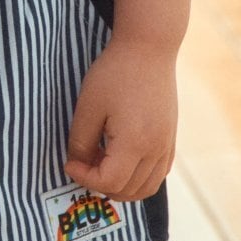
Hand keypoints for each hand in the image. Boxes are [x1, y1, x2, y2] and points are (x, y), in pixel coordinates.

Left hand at [64, 36, 177, 201]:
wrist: (148, 49)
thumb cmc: (114, 73)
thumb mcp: (88, 106)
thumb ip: (81, 141)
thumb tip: (78, 164)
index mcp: (134, 142)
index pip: (108, 181)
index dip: (84, 177)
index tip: (70, 162)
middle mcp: (156, 150)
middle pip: (128, 191)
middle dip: (100, 184)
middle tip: (83, 163)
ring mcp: (167, 145)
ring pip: (146, 188)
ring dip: (121, 187)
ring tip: (100, 163)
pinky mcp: (171, 139)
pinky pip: (158, 174)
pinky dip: (139, 178)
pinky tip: (120, 160)